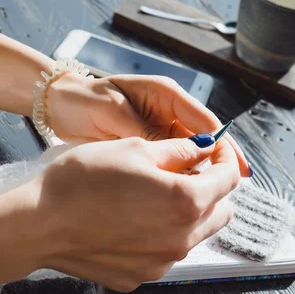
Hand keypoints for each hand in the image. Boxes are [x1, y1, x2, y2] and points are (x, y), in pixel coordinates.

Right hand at [18, 135, 239, 291]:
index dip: (226, 158)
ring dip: (188, 213)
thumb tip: (203, 149)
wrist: (40, 224)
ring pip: (195, 234)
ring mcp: (162, 263)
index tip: (216, 150)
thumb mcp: (134, 149)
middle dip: (211, 188)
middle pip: (220, 212)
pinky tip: (132, 220)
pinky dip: (162, 234)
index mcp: (186, 201)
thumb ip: (177, 151)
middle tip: (185, 170)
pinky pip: (166, 253)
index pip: (229, 179)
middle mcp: (182, 239)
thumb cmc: (82, 181)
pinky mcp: (141, 277)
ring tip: (153, 195)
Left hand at [47, 73, 250, 176]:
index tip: (235, 168)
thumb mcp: (115, 113)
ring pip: (188, 155)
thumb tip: (179, 154)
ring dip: (197, 173)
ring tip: (208, 197)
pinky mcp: (146, 147)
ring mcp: (158, 131)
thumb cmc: (85, 100)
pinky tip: (181, 195)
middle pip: (202, 140)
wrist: (59, 106)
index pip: (204, 121)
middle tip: (230, 188)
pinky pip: (169, 164)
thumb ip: (146, 132)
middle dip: (216, 163)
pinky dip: (176, 178)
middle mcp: (167, 113)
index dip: (223, 144)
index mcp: (165, 95)